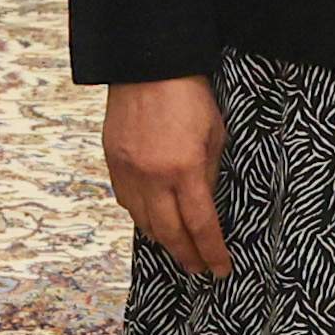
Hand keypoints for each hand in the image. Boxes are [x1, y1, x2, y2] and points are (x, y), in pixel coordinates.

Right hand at [103, 76, 231, 277]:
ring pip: (144, 223)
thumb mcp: (215, 134)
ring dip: (163, 240)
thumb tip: (206, 205)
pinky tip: (153, 220)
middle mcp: (153, 177)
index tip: (221, 269)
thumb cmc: (188, 94)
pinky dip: (141, 218)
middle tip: (199, 269)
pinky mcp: (112, 162)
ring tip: (178, 249)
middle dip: (187, 256)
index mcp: (185, 169)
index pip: (201, 225)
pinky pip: (126, 202)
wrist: (147, 64)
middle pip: (170, 233)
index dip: (212, 252)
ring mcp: (128, 171)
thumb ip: (210, 174)